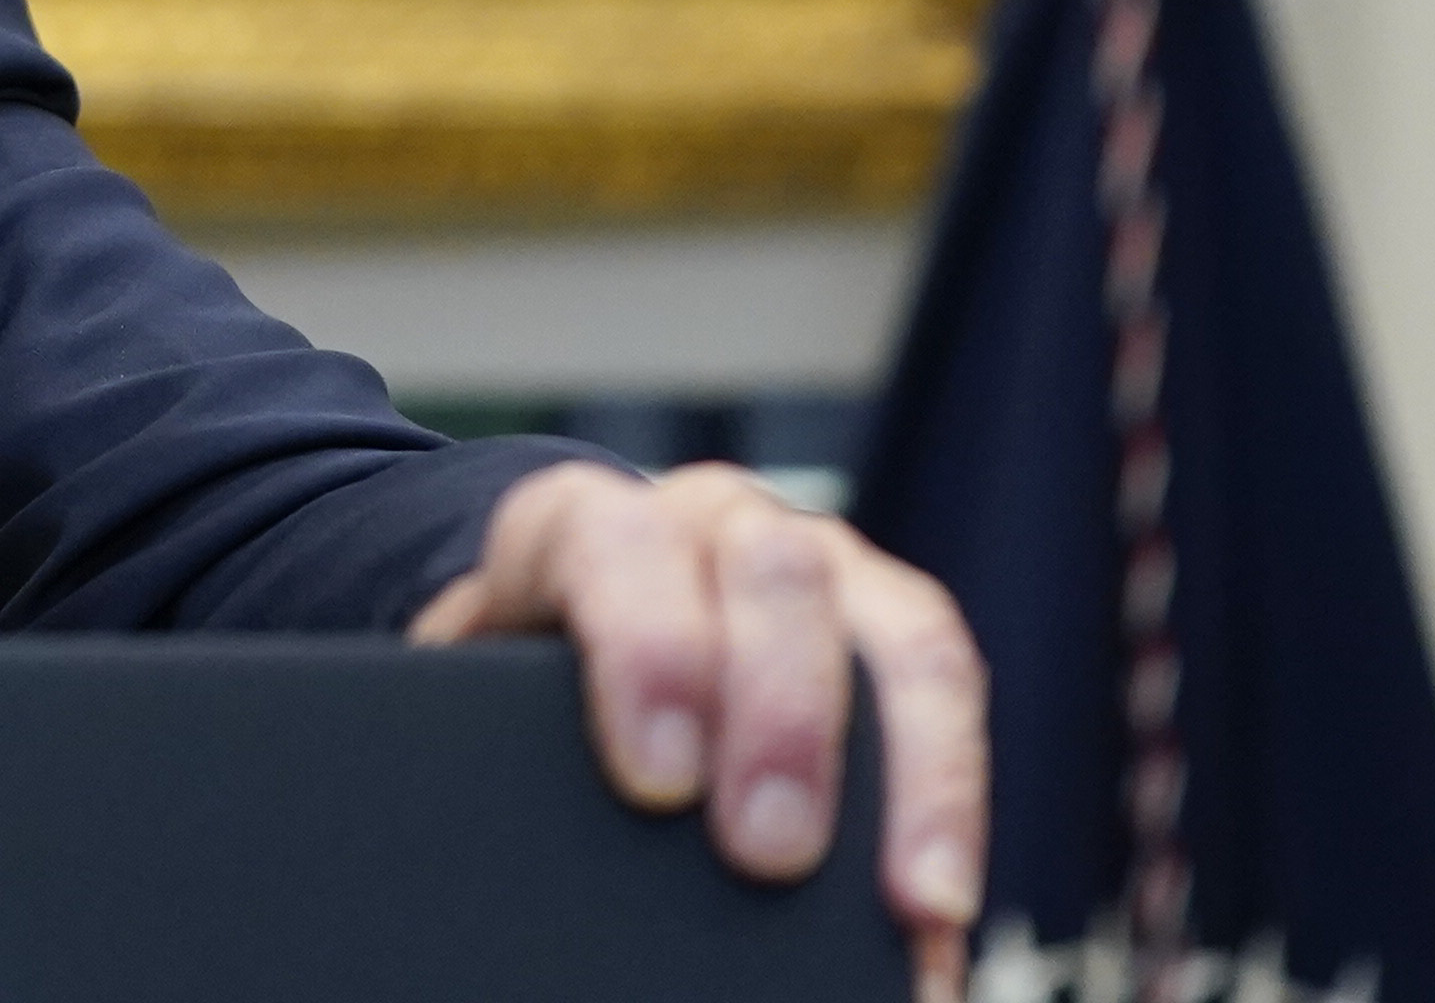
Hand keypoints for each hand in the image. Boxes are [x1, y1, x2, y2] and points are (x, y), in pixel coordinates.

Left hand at [412, 458, 987, 997]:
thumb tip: (539, 863)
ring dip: (915, 770)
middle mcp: (712, 523)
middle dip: (782, 719)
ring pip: (898, 629)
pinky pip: (949, 691)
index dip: (646, 648)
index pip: (616, 542)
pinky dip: (955, 808)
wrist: (557, 641)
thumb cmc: (515, 688)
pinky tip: (941, 912)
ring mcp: (819, 564)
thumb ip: (510, 750)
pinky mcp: (892, 626)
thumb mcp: (479, 703)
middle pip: (775, 573)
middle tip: (771, 852)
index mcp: (587, 525)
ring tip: (914, 904)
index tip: (655, 781)